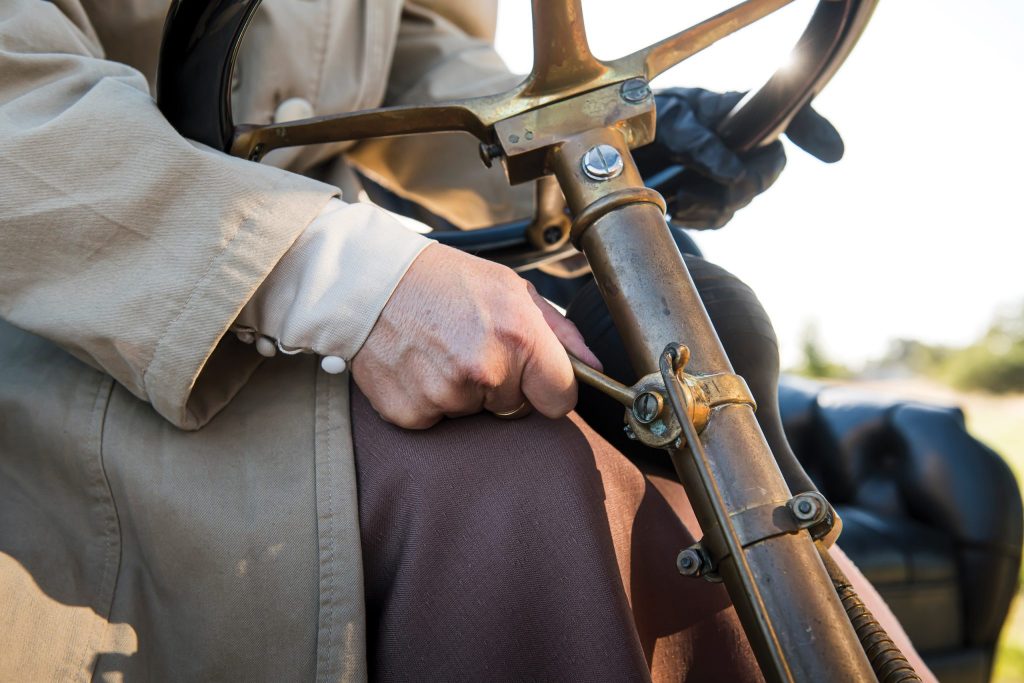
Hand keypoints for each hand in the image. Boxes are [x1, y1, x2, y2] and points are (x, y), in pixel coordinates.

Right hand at [351, 243, 601, 428]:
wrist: (372, 283)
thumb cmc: (447, 282)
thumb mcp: (511, 289)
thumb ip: (561, 332)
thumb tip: (595, 368)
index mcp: (518, 336)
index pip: (560, 399)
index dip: (548, 388)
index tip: (532, 376)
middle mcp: (486, 370)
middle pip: (515, 409)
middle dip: (500, 386)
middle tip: (470, 346)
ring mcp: (446, 395)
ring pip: (474, 414)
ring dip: (462, 392)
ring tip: (440, 352)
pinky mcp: (412, 413)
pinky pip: (437, 421)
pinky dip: (429, 401)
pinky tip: (418, 367)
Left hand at [632, 87, 843, 228]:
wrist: (618, 149)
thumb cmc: (648, 121)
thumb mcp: (670, 121)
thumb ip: (700, 141)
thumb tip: (734, 174)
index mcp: (740, 111)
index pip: (792, 118)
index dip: (816, 132)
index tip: (833, 154)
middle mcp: (742, 141)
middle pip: (765, 173)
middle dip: (737, 187)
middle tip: (699, 190)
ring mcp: (729, 172)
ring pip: (739, 201)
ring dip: (710, 206)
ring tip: (678, 198)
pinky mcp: (712, 200)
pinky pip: (718, 219)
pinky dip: (698, 218)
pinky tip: (676, 208)